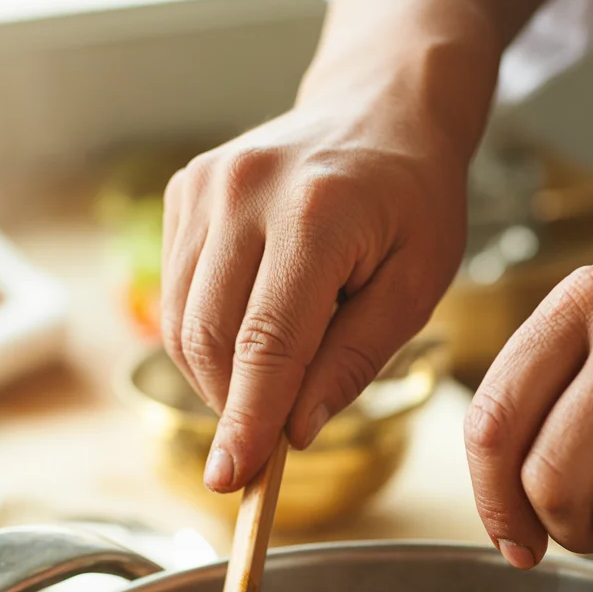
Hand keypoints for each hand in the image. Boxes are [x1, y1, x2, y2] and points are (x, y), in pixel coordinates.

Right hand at [161, 101, 466, 491]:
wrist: (380, 111)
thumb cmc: (412, 204)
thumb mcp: (416, 286)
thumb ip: (355, 359)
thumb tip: (296, 431)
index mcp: (315, 216)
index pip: (266, 344)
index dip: (247, 421)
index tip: (232, 480)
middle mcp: (244, 193)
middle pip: (211, 339)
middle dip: (234, 405)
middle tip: (274, 431)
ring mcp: (203, 186)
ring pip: (181, 323)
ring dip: (217, 375)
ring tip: (274, 371)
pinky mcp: (183, 192)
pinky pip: (176, 294)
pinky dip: (206, 336)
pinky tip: (253, 326)